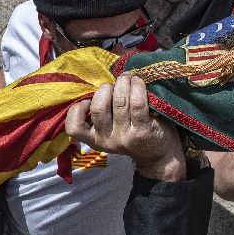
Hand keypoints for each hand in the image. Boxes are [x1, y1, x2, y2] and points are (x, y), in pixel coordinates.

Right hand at [64, 72, 186, 181]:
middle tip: (115, 85)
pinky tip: (138, 82)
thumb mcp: (111, 132)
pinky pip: (137, 103)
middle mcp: (108, 140)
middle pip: (98, 108)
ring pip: (119, 101)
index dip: (77, 109)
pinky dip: (137, 87)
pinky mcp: (143, 131)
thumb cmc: (132, 135)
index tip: (88, 101)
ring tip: (128, 78)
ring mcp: (125, 137)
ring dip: (123, 83)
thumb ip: (101, 116)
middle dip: (106, 89)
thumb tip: (98, 86)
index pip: (74, 128)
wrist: (159, 156)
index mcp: (95, 140)